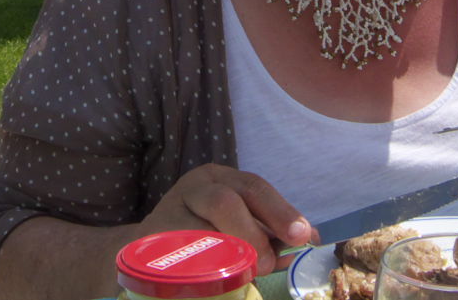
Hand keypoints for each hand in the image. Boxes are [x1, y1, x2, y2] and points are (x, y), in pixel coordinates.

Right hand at [135, 164, 310, 275]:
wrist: (146, 252)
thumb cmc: (204, 238)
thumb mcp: (238, 228)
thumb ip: (271, 233)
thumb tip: (311, 239)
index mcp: (219, 178)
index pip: (254, 188)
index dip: (280, 211)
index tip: (301, 235)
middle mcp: (194, 188)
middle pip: (226, 202)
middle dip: (252, 235)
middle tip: (267, 263)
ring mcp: (168, 212)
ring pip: (203, 231)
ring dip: (228, 256)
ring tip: (240, 272)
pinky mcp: (150, 240)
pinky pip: (181, 256)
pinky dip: (204, 270)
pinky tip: (212, 279)